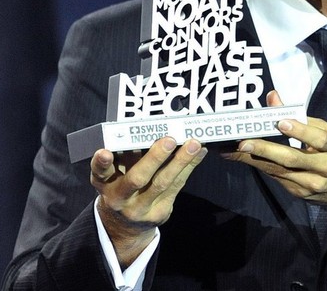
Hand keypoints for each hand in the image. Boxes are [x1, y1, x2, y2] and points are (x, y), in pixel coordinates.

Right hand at [91, 137, 206, 266]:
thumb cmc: (122, 185)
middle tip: (169, 140)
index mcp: (105, 183)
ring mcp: (140, 208)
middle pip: (137, 178)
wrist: (125, 225)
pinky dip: (189, 167)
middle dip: (154, 158)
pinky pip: (177, 187)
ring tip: (194, 144)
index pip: (100, 172)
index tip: (105, 152)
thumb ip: (126, 155)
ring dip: (181, 161)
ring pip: (163, 183)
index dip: (101, 162)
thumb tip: (152, 127)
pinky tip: (200, 153)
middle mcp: (120, 198)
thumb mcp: (115, 174)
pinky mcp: (159, 213)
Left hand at [226, 91, 326, 223]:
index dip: (300, 131)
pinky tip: (246, 159)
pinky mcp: (302, 194)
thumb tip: (273, 98)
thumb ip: (301, 117)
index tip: (280, 123)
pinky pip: (279, 178)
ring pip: (281, 171)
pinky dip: (262, 167)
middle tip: (243, 142)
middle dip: (265, 150)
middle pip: (293, 159)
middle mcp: (325, 168)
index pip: (318, 138)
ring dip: (255, 160)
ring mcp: (312, 184)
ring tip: (234, 151)